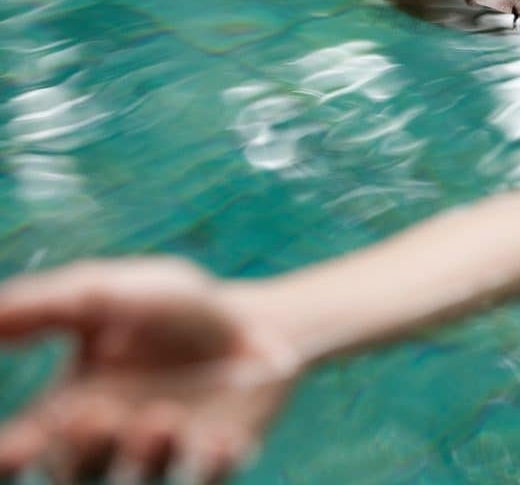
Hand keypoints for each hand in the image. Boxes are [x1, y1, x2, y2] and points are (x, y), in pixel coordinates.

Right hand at [0, 257, 299, 482]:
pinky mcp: (219, 455)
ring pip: (142, 477)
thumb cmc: (170, 309)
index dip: (10, 458)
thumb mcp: (107, 295)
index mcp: (69, 411)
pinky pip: (210, 473)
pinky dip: (212, 461)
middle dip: (80, 454)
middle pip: (76, 474)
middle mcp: (112, 443)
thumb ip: (48, 307)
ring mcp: (167, 454)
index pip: (23, 450)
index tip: (15, 445)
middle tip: (93, 416)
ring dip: (146, 454)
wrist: (253, 319)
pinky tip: (219, 439)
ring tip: (161, 416)